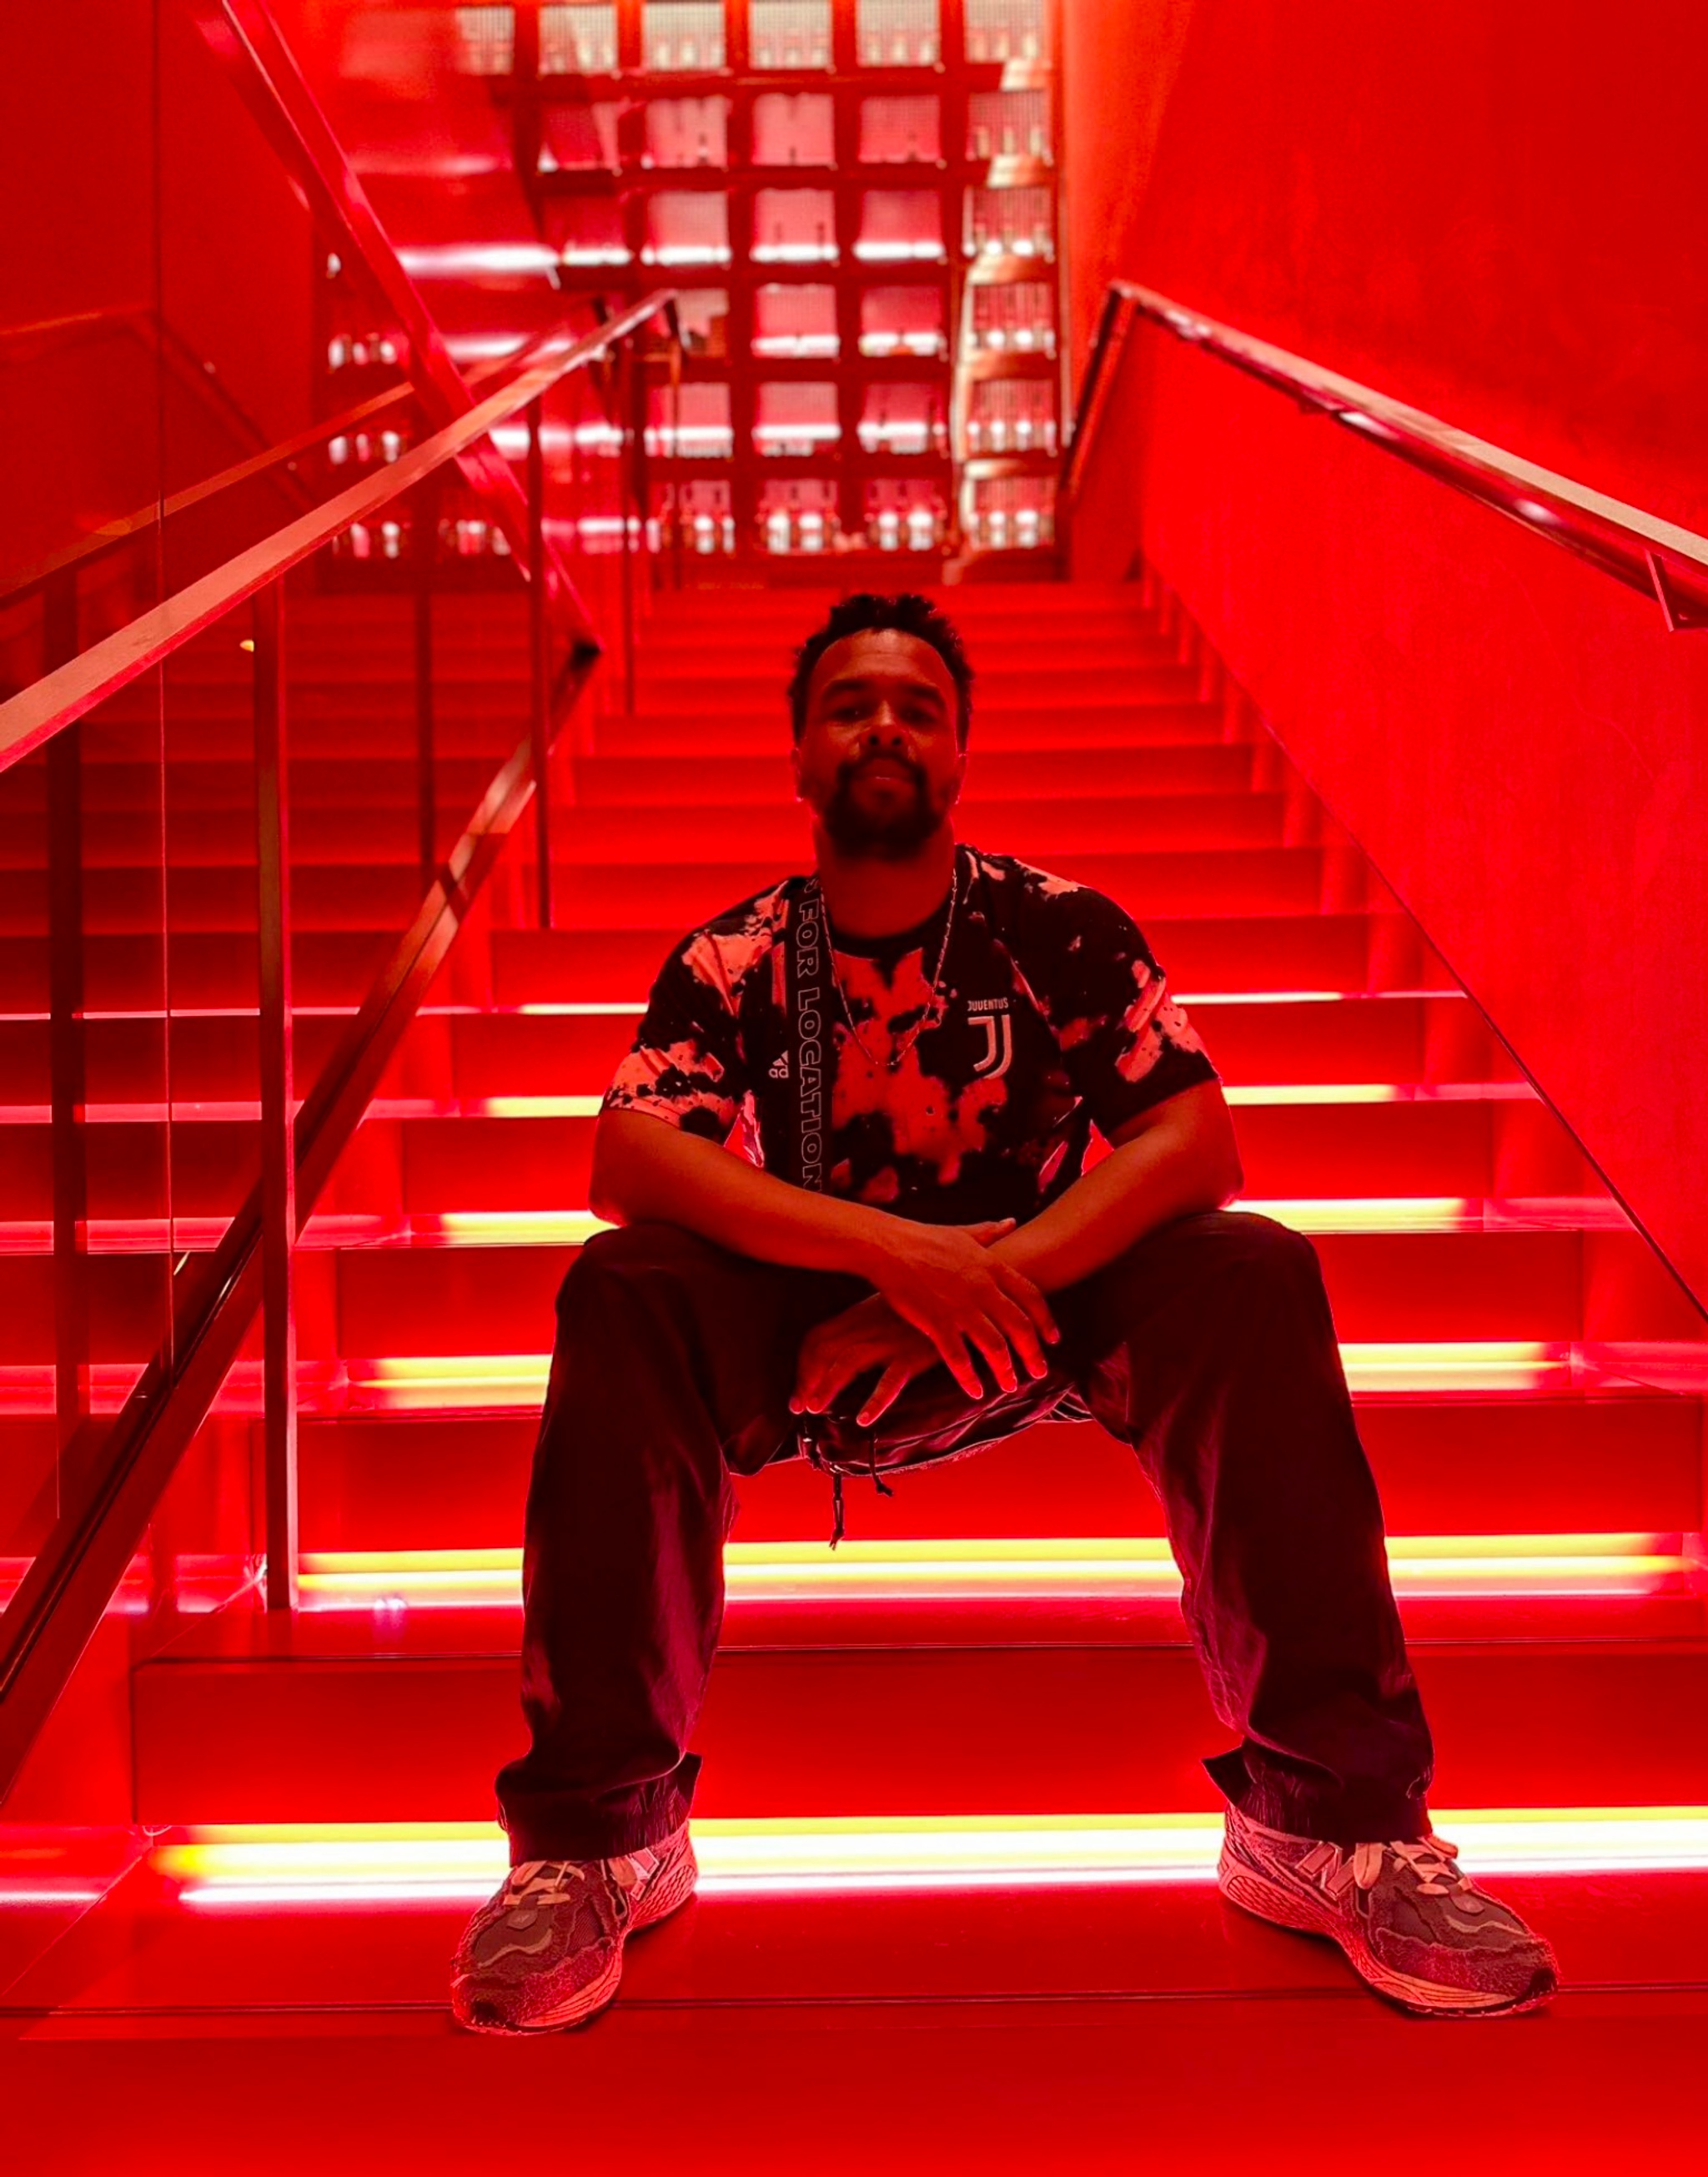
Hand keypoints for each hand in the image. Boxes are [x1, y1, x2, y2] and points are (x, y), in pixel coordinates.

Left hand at [790, 1295, 939, 1426]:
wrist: (963, 1298)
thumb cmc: (926, 1306)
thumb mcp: (890, 1309)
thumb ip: (868, 1324)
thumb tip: (847, 1351)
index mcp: (860, 1314)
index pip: (818, 1336)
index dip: (802, 1364)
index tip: (799, 1388)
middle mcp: (869, 1325)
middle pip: (824, 1350)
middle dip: (806, 1379)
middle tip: (799, 1407)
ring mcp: (890, 1340)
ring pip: (846, 1363)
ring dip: (826, 1386)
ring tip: (816, 1408)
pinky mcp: (914, 1355)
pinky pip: (889, 1381)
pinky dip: (875, 1401)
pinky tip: (864, 1419)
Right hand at [859, 1218, 1058, 1401]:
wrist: (889, 1246)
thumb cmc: (924, 1238)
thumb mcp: (963, 1232)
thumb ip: (990, 1231)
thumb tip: (1011, 1222)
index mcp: (992, 1266)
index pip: (1032, 1296)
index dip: (1046, 1320)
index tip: (1053, 1339)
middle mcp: (983, 1288)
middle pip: (1020, 1327)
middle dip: (1033, 1353)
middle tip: (1039, 1372)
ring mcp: (961, 1307)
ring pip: (995, 1347)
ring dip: (1006, 1370)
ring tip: (1010, 1385)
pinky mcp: (937, 1323)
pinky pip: (959, 1358)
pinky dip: (970, 1378)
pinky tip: (975, 1392)